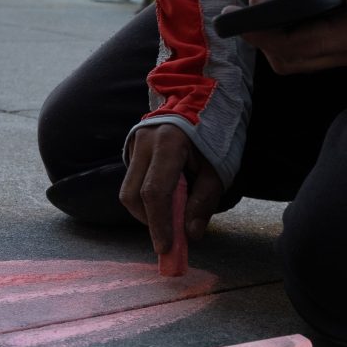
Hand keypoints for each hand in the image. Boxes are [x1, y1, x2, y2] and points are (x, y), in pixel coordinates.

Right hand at [120, 124, 223, 253]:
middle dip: (150, 222)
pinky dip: (146, 198)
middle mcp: (144, 142)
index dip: (159, 224)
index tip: (166, 248)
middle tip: (170, 237)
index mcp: (168, 143)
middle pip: (133, 195)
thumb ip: (204, 202)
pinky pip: (132, 182)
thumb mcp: (218, 169)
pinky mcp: (131, 148)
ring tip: (172, 214)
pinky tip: (167, 198)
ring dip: (147, 211)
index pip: (154, 193)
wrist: (202, 98)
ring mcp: (134, 143)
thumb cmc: (215, 134)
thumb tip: (190, 234)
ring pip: (128, 191)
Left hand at [237, 0, 346, 74]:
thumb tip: (344, 2)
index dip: (262, 34)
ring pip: (300, 60)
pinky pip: (315, 52)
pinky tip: (287, 16)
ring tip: (259, 16)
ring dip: (275, 41)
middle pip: (292, 61)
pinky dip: (294, 37)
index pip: (296, 46)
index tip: (239, 17)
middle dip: (262, 41)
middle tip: (243, 14)